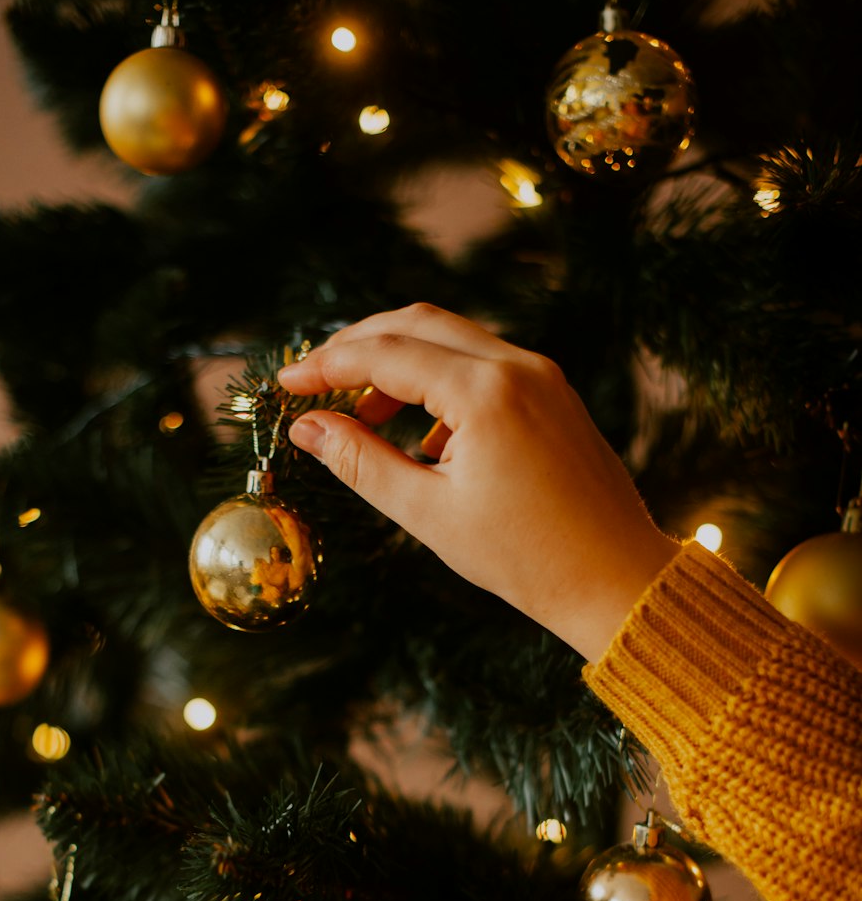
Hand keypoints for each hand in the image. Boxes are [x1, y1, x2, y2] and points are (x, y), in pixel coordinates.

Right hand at [277, 304, 677, 661]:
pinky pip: (483, 364)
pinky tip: (423, 441)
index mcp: (485, 393)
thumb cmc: (525, 558)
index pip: (385, 353)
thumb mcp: (428, 513)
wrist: (615, 578)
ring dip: (398, 364)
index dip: (326, 365)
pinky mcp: (553, 392)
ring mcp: (542, 374)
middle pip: (416, 322)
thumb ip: (361, 462)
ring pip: (451, 338)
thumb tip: (306, 429)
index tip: (286, 386)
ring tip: (362, 420)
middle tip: (313, 384)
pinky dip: (439, 382)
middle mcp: (517, 366)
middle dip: (357, 347)